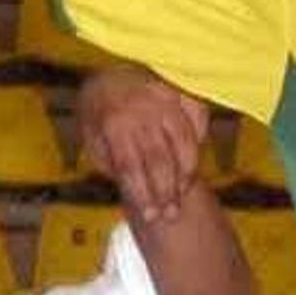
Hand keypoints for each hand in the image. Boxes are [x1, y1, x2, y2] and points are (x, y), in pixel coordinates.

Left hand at [76, 65, 208, 213]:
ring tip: (183, 193)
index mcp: (113, 125)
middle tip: (172, 214)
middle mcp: (140, 111)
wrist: (109, 77)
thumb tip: (138, 193)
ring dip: (186, 174)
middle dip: (168, 192)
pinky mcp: (180, 91)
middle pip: (160, 160)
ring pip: (184, 143)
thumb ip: (114, 167)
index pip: (131, 169)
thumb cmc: (101, 118)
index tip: (151, 217)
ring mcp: (163, 99)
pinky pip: (198, 120)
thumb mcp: (94, 142)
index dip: (143, 196)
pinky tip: (192, 159)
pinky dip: (200, 140)